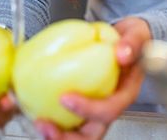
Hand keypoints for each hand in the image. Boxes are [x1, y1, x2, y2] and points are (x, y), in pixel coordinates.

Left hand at [34, 17, 150, 139]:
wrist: (127, 40)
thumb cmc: (133, 42)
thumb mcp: (137, 36)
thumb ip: (132, 44)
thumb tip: (123, 53)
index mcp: (123, 95)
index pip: (108, 112)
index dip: (88, 110)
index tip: (66, 98)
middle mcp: (107, 106)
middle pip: (90, 135)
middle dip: (67, 138)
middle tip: (45, 125)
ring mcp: (92, 107)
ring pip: (75, 132)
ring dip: (54, 134)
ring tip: (36, 123)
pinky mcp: (78, 103)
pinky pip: (63, 117)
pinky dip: (47, 117)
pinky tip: (28, 107)